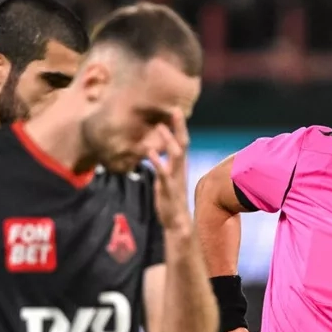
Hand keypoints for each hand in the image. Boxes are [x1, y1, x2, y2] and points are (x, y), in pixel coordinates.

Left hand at [146, 109, 191, 231]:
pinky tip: (149, 151)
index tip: (175, 110)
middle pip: (182, 143)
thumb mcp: (167, 178)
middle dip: (179, 127)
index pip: (182, 142)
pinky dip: (157, 161)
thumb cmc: (170, 199)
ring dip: (168, 140)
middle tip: (175, 110)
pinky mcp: (168, 188)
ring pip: (175, 155)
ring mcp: (175, 178)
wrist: (177, 221)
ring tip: (160, 126)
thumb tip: (155, 152)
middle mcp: (180, 169)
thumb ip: (164, 164)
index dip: (179, 127)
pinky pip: (163, 172)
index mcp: (180, 166)